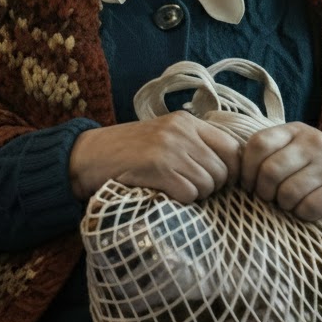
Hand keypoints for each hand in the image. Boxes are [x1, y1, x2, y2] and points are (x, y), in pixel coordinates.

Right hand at [69, 111, 241, 202]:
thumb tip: (234, 169)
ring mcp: (169, 147)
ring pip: (209, 184)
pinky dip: (180, 199)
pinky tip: (163, 192)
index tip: (220, 183)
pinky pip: (190, 193)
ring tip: (172, 188)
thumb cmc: (127, 153)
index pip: (234, 147)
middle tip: (188, 187)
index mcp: (186, 121)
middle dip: (212, 186)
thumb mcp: (164, 138)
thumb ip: (195, 144)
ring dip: (195, 194)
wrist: (87, 157)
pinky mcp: (157, 166)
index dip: (233, 170)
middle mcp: (181, 130)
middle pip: (224, 170)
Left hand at [241, 122, 321, 220]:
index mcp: (293, 130)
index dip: (246, 168)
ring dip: (283, 204)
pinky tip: (303, 209)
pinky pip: (311, 207)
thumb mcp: (292, 146)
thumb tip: (234, 170)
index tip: (247, 183)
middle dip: (262, 191)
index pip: (258, 144)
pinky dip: (302, 213)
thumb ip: (267, 151)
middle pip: (270, 171)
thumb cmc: (314, 161)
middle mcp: (312, 143)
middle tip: (266, 197)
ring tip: (286, 202)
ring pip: (289, 191)